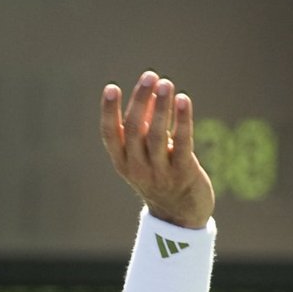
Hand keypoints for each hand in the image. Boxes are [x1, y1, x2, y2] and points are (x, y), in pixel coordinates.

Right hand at [100, 70, 214, 228]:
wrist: (180, 215)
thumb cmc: (161, 177)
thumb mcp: (145, 155)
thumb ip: (146, 127)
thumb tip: (151, 92)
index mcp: (122, 162)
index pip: (110, 134)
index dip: (109, 111)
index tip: (112, 87)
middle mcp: (137, 168)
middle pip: (134, 129)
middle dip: (141, 100)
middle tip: (150, 76)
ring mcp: (159, 172)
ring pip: (156, 134)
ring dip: (161, 106)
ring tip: (165, 83)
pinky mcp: (183, 173)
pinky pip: (181, 143)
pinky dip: (182, 120)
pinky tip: (183, 100)